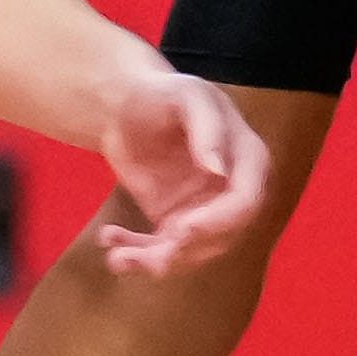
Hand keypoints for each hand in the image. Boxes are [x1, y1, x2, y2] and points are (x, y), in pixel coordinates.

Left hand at [90, 63, 269, 276]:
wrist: (125, 108)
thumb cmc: (160, 94)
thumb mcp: (184, 95)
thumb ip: (206, 126)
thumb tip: (219, 170)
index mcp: (247, 160)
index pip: (246, 202)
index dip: (219, 223)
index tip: (182, 230)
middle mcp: (232, 193)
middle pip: (221, 237)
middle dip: (185, 252)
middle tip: (149, 257)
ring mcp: (205, 212)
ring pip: (189, 254)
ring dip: (154, 261)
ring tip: (116, 255)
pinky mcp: (175, 225)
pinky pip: (161, 251)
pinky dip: (135, 254)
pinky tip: (108, 237)